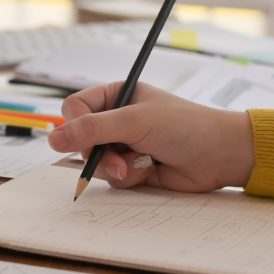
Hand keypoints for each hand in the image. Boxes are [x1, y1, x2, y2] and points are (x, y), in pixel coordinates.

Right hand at [47, 81, 253, 191]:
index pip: (75, 108)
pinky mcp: (134, 168)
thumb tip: (53, 137)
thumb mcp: (135, 121)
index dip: (75, 126)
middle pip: (82, 139)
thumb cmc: (185, 126)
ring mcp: (126, 144)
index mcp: (117, 94)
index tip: (85, 140)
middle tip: (117, 159)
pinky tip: (150, 169)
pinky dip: (129, 177)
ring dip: (115, 167)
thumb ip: (93, 129)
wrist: (221, 155)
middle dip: (98, 153)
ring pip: (96, 162)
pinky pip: (113, 178)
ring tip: (139, 163)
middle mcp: (118, 118)